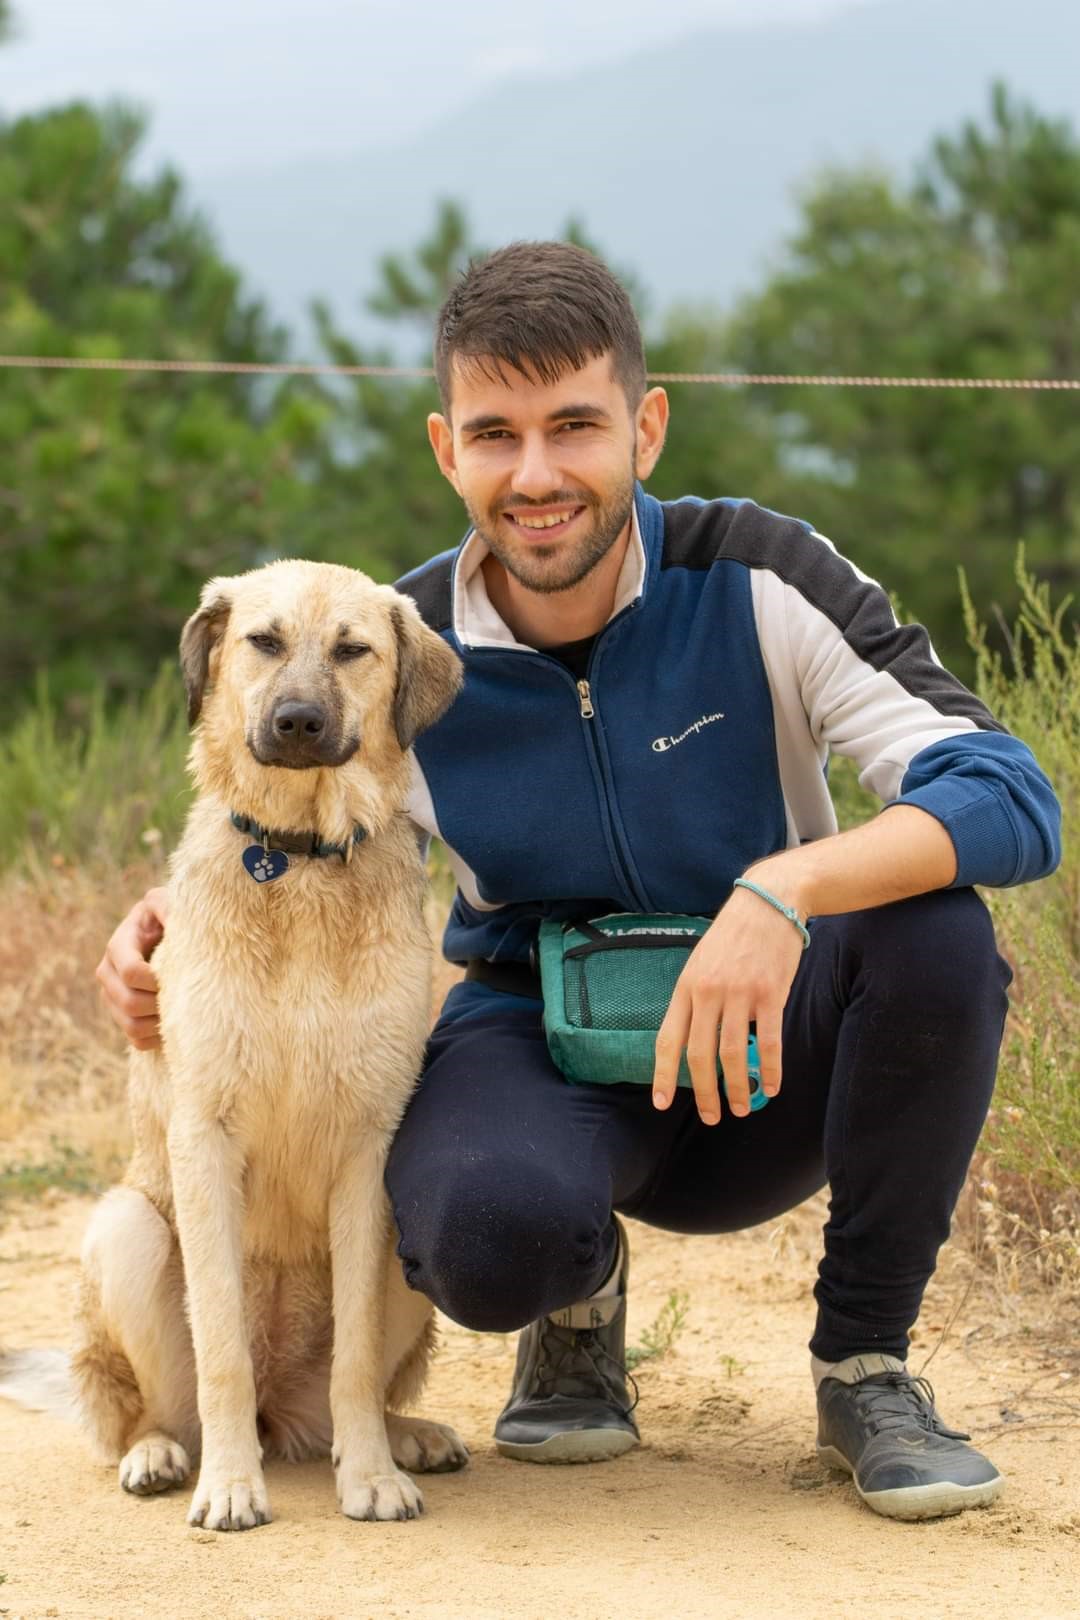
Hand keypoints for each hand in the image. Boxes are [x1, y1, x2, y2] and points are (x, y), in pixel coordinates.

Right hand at [95, 887, 168, 1049]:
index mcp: (118, 945)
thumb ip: (167, 905)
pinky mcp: (121, 1017)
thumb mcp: (167, 903)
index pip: (131, 973)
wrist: (166, 936)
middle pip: (129, 1003)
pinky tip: (173, 1024)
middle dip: (158, 1003)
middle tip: (184, 995)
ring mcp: (112, 997)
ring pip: (131, 1025)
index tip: (177, 974)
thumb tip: (170, 914)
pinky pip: (136, 1040)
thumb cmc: (169, 917)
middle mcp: (108, 973)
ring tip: (180, 1010)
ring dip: (159, 1023)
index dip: (156, 980)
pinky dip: (156, 1038)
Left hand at [651, 879, 804, 1122]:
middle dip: (703, 1092)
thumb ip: (696, 1000)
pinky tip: (771, 1086)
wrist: (769, 902)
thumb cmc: (733, 935)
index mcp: (686, 986)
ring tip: (742, 1108)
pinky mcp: (770, 993)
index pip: (668, 1039)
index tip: (660, 1102)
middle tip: (711, 1117)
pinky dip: (770, 1069)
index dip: (663, 1074)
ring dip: (736, 1088)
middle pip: (699, 1054)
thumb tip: (694, 1041)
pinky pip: (769, 1041)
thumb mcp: (701, 962)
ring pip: (733, 1054)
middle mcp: (708, 992)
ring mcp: (739, 993)